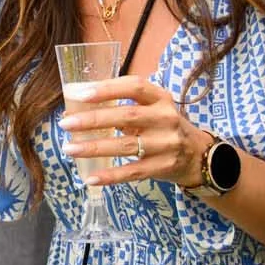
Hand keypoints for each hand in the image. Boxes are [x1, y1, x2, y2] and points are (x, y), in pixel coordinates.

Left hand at [57, 75, 210, 187]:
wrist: (198, 155)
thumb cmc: (164, 127)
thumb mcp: (152, 109)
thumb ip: (123, 105)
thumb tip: (78, 106)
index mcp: (160, 98)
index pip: (134, 86)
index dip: (107, 89)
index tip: (79, 93)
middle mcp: (166, 118)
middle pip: (126, 117)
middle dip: (93, 120)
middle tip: (66, 124)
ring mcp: (166, 144)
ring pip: (126, 146)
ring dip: (94, 148)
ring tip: (69, 148)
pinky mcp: (163, 167)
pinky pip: (132, 172)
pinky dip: (110, 175)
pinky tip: (91, 177)